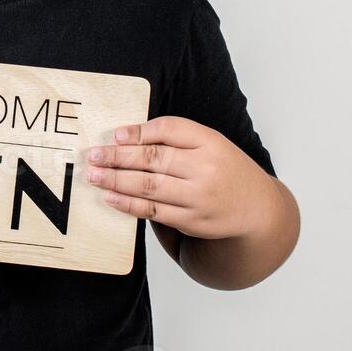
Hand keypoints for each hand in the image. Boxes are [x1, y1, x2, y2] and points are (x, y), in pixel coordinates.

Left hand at [84, 116, 277, 239]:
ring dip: (116, 180)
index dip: (139, 131)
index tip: (115, 135)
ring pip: (149, 186)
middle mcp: (205, 168)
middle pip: (154, 158)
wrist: (258, 209)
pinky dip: (128, 204)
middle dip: (118, 157)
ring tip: (94, 175)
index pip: (170, 129)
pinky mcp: (191, 221)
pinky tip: (110, 197)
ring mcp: (198, 197)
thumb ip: (176, 136)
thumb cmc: (226, 170)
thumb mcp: (210, 143)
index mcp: (210, 142)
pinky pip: (153, 211)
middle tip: (93, 155)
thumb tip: (127, 136)